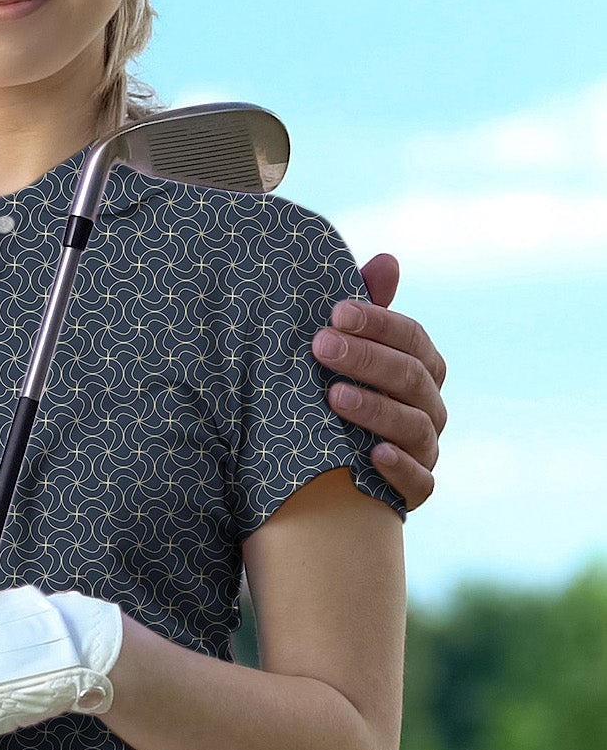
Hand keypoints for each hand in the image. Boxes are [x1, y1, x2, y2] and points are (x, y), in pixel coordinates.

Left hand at [312, 254, 446, 509]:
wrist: (321, 463)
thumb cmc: (335, 387)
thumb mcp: (344, 348)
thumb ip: (366, 309)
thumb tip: (387, 259)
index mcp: (419, 367)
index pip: (412, 338)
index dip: (378, 323)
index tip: (334, 312)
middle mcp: (429, 406)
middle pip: (411, 378)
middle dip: (366, 359)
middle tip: (320, 346)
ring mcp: (425, 448)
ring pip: (414, 427)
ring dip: (375, 409)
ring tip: (333, 396)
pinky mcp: (415, 489)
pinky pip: (419, 482)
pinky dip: (399, 468)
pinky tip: (372, 454)